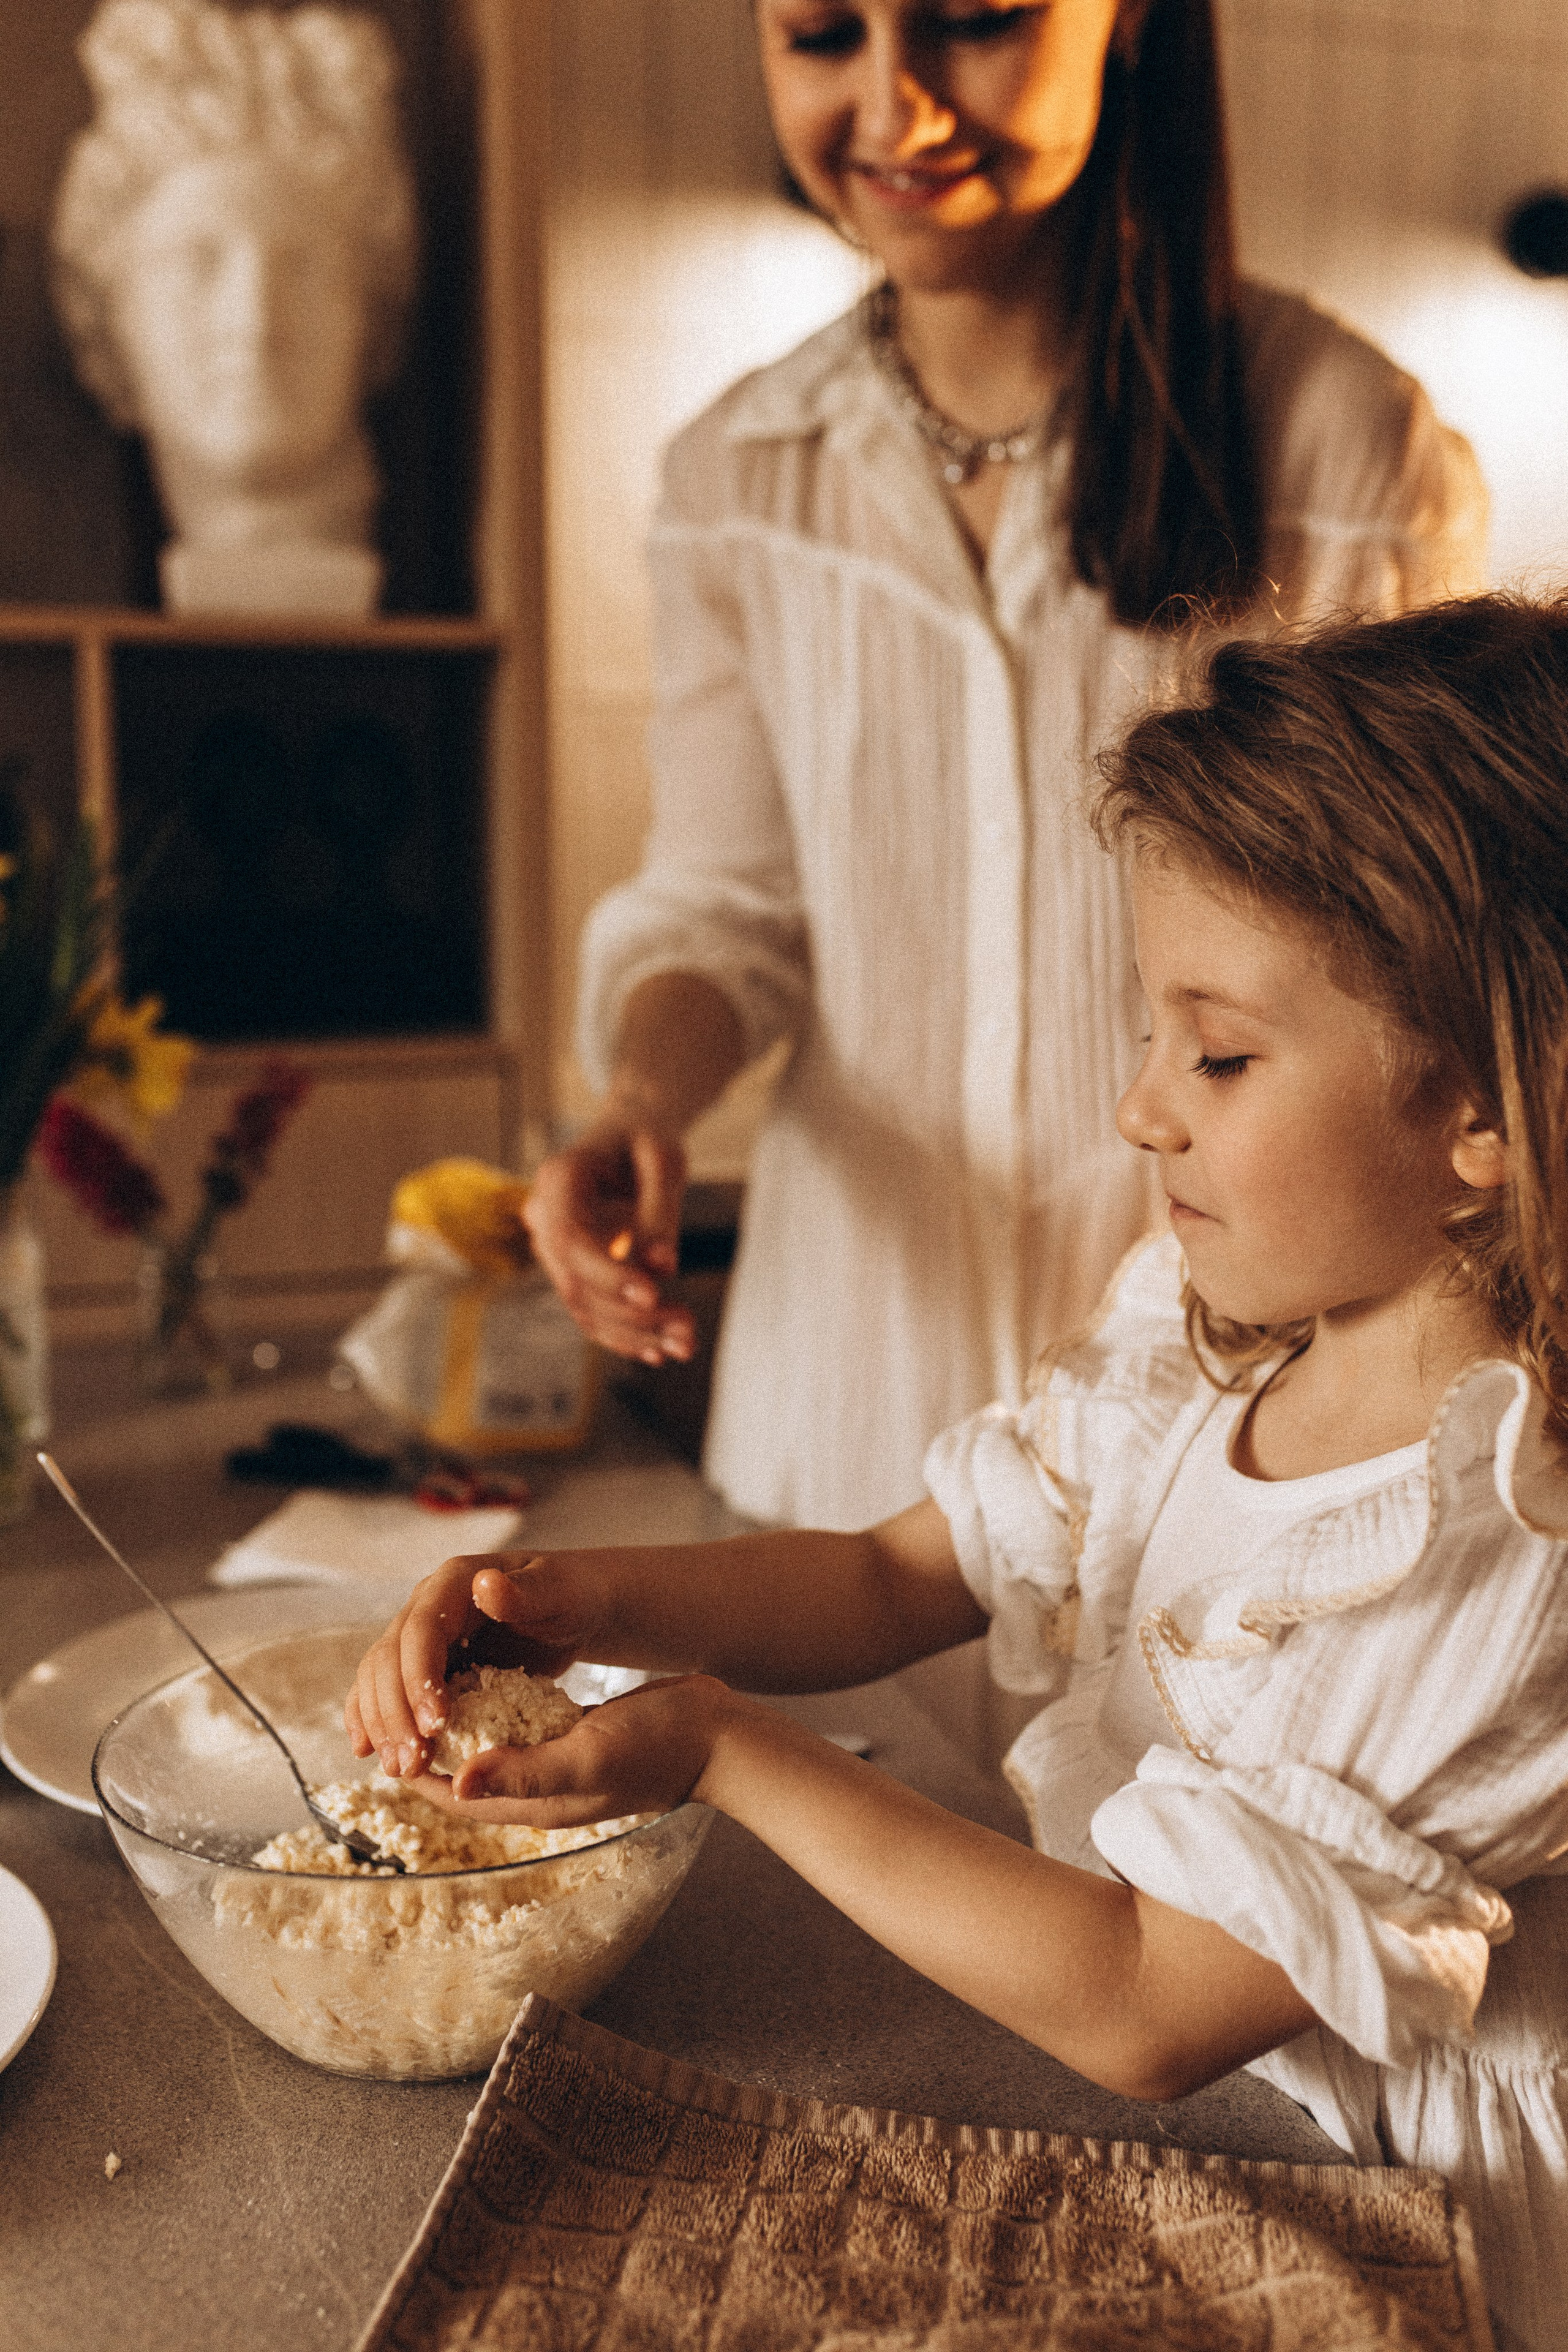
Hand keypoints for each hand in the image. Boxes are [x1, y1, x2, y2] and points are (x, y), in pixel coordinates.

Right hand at [344, 1552, 599, 1779]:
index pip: (421, 1630)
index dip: (419, 1677)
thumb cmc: (573, 1596)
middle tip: (411, 1762)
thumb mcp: (559, 1594)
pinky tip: (367, 1750)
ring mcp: (422, 1635)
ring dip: (382, 1723)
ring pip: (379, 1677)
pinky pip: (386, 1689)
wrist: (574, 1603)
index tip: (435, 1723)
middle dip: (395, 1712)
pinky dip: (372, 1717)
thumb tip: (484, 1585)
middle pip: (390, 1658)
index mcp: (454, 1582)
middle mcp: (427, 1604)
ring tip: (399, 1768)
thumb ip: (525, 1593)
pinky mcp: (425, 1662)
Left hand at [396, 1673, 740, 1829]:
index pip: (456, 1797)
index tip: (385, 1740)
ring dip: (461, 1724)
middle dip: (431, 1748)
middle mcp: (538, 1787)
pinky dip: (497, 1707)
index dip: (416, 1772)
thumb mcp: (587, 1755)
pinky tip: (488, 1676)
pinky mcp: (573, 1735)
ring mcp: (557, 1761)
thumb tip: (460, 1780)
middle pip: (467, 1775)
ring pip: (492, 1748)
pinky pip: (522, 1728)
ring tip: (433, 1688)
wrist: (714, 1736)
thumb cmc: (657, 1747)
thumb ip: (524, 1769)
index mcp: (534, 1802)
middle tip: (402, 1708)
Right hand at [523, 1122, 694, 1364]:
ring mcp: (554, 1248)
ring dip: (634, 1333)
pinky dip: (625, 1334)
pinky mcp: (573, 1270)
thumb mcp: (664, 1159)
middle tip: (686, 1330)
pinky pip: (591, 1311)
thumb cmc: (648, 1138)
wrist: (632, 1134)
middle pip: (577, 1281)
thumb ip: (660, 1210)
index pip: (571, 1239)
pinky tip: (660, 1350)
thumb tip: (662, 1267)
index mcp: (559, 1179)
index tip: (653, 1295)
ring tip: (684, 1344)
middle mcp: (544, 1217)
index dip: (608, 1273)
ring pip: (584, 1306)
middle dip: (631, 1314)